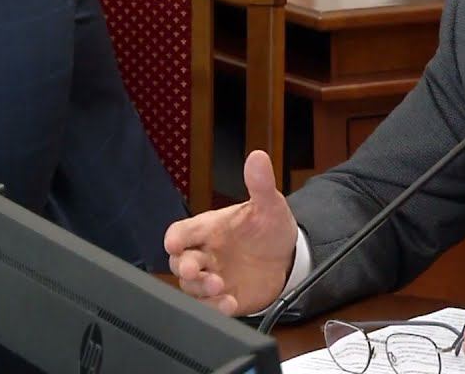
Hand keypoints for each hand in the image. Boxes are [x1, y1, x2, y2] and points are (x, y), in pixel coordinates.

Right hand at [164, 150, 297, 315]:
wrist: (289, 258)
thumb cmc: (268, 228)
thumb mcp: (269, 205)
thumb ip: (260, 184)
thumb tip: (258, 156)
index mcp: (209, 229)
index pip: (182, 232)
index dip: (175, 237)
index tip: (174, 243)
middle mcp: (205, 254)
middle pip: (180, 262)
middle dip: (185, 266)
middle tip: (196, 269)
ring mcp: (212, 277)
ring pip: (191, 286)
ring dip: (201, 288)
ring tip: (219, 286)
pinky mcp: (223, 297)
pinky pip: (210, 306)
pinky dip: (215, 307)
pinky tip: (228, 303)